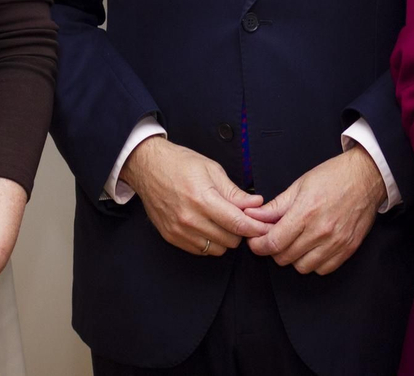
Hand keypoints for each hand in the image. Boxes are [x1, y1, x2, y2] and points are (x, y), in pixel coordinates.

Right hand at [121, 136, 267, 255]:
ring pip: (217, 249)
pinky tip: (209, 226)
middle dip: (241, 231)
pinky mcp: (171, 237)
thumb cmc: (180, 163)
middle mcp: (189, 218)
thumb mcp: (212, 170)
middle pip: (230, 240)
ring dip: (225, 238)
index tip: (265, 227)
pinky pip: (201, 251)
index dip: (255, 228)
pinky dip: (210, 242)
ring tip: (223, 221)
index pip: (237, 223)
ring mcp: (179, 230)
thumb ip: (235, 192)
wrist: (148, 167)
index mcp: (202, 198)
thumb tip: (256, 204)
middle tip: (241, 218)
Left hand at [244, 147, 384, 274]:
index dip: (259, 246)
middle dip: (274, 250)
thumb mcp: (299, 185)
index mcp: (305, 213)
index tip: (256, 242)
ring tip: (296, 242)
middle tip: (276, 238)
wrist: (366, 177)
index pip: (273, 243)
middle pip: (285, 257)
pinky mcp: (348, 249)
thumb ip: (275, 206)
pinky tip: (312, 248)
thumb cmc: (333, 176)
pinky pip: (323, 269)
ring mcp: (336, 243)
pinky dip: (314, 263)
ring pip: (303, 267)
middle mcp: (321, 231)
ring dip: (294, 258)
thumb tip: (253, 215)